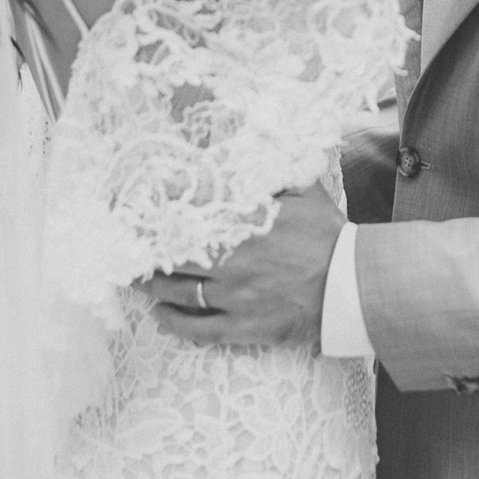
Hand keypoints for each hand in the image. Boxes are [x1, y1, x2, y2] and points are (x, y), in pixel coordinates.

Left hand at [143, 182, 345, 348]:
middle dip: (146, 252)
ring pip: (179, 292)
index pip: (189, 212)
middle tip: (127, 247)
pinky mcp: (243, 327)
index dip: (158, 210)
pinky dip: (173, 323)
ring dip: (152, 286)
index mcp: (244, 222)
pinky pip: (197, 328)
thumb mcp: (304, 191)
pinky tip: (160, 315)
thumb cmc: (329, 235)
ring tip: (136, 280)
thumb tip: (254, 149)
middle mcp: (232, 259)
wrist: (352, 285)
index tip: (136, 206)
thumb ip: (273, 173)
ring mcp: (235, 296)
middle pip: (174, 255)